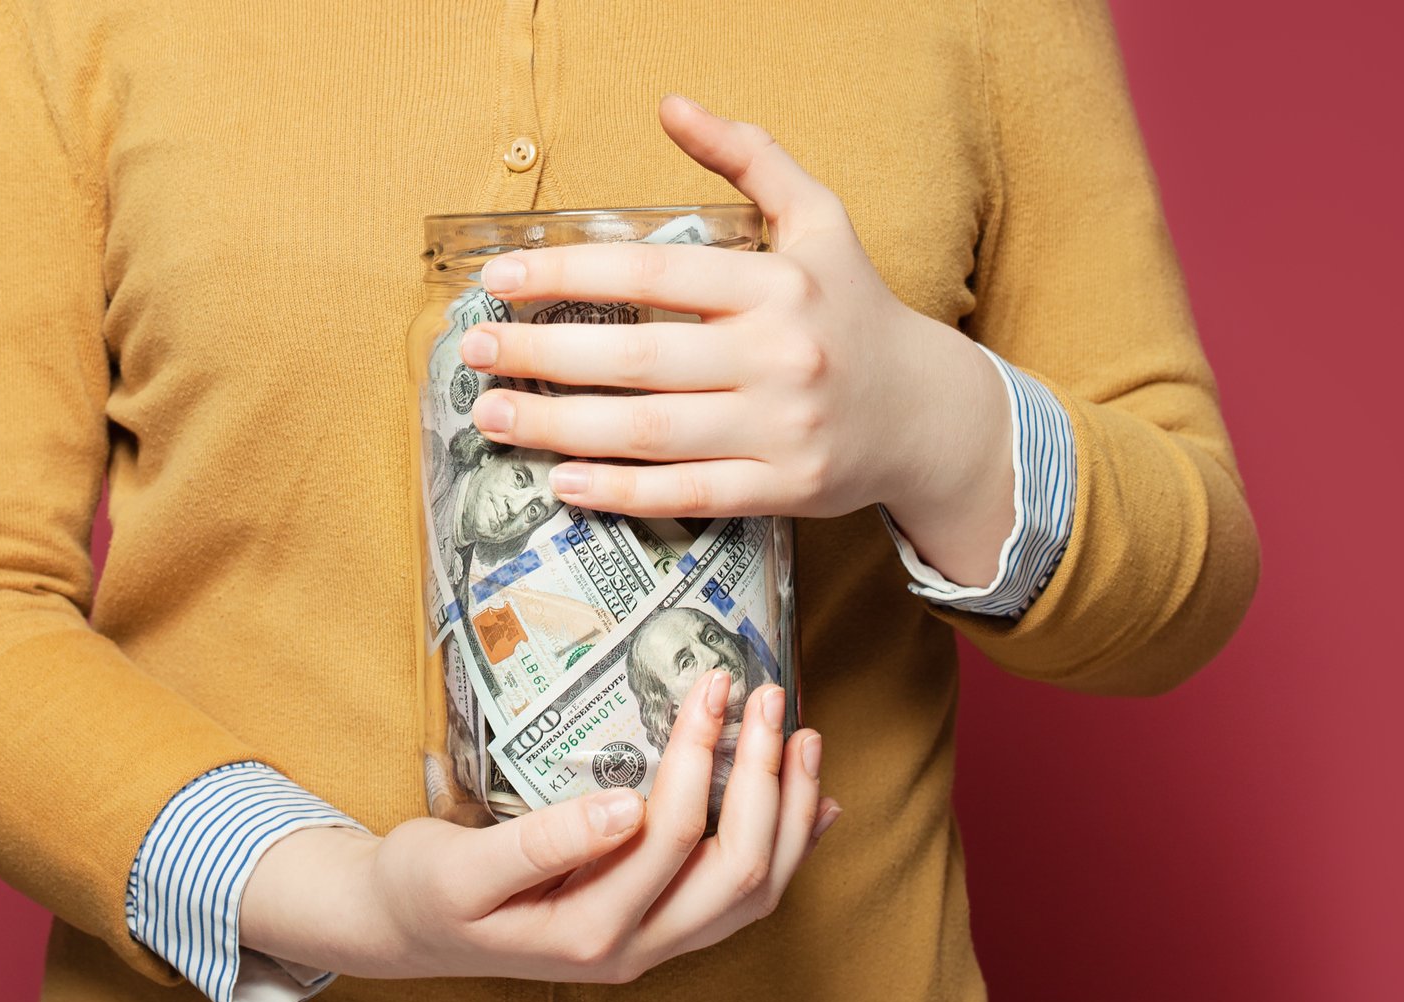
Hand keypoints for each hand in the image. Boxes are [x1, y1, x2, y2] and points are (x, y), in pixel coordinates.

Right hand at [240, 674, 841, 983]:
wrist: (409, 931)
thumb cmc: (427, 889)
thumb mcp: (458, 866)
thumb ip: (539, 843)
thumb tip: (623, 808)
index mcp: (589, 933)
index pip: (671, 839)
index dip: (700, 759)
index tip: (709, 686)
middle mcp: (638, 950)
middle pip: (737, 872)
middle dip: (763, 778)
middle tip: (769, 697)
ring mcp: (658, 944)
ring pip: (757, 893)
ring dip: (790, 814)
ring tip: (803, 738)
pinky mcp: (664, 927)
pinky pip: (745, 899)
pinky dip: (790, 848)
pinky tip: (815, 803)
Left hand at [458, 94, 1018, 586]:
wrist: (929, 412)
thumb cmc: (856, 309)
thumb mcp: (819, 220)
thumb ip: (749, 158)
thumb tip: (671, 105)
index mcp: (780, 283)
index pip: (651, 276)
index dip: (566, 275)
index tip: (498, 279)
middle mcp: (781, 356)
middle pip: (638, 360)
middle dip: (542, 354)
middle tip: (474, 352)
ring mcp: (783, 428)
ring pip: (650, 432)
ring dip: (559, 426)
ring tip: (493, 414)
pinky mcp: (786, 489)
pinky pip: (689, 494)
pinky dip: (622, 493)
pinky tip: (563, 482)